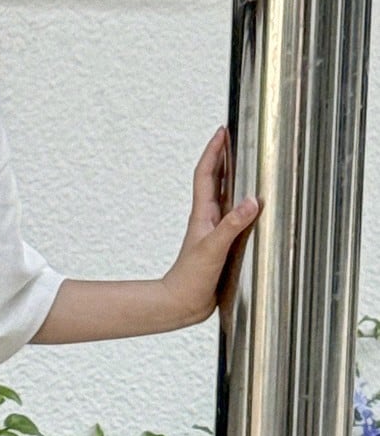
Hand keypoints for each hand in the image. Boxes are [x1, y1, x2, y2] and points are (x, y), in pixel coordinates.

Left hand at [162, 126, 260, 326]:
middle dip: (224, 157)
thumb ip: (232, 225)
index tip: (222, 131)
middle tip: (235, 136)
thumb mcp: (213, 248)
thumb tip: (253, 201)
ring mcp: (214, 231)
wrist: (182, 304)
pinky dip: (243, 204)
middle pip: (216, 180)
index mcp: (203, 214)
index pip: (206, 175)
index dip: (214, 152)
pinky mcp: (222, 245)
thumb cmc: (191, 278)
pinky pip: (234, 216)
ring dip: (233, 177)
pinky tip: (253, 205)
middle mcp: (208, 219)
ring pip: (225, 197)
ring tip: (246, 161)